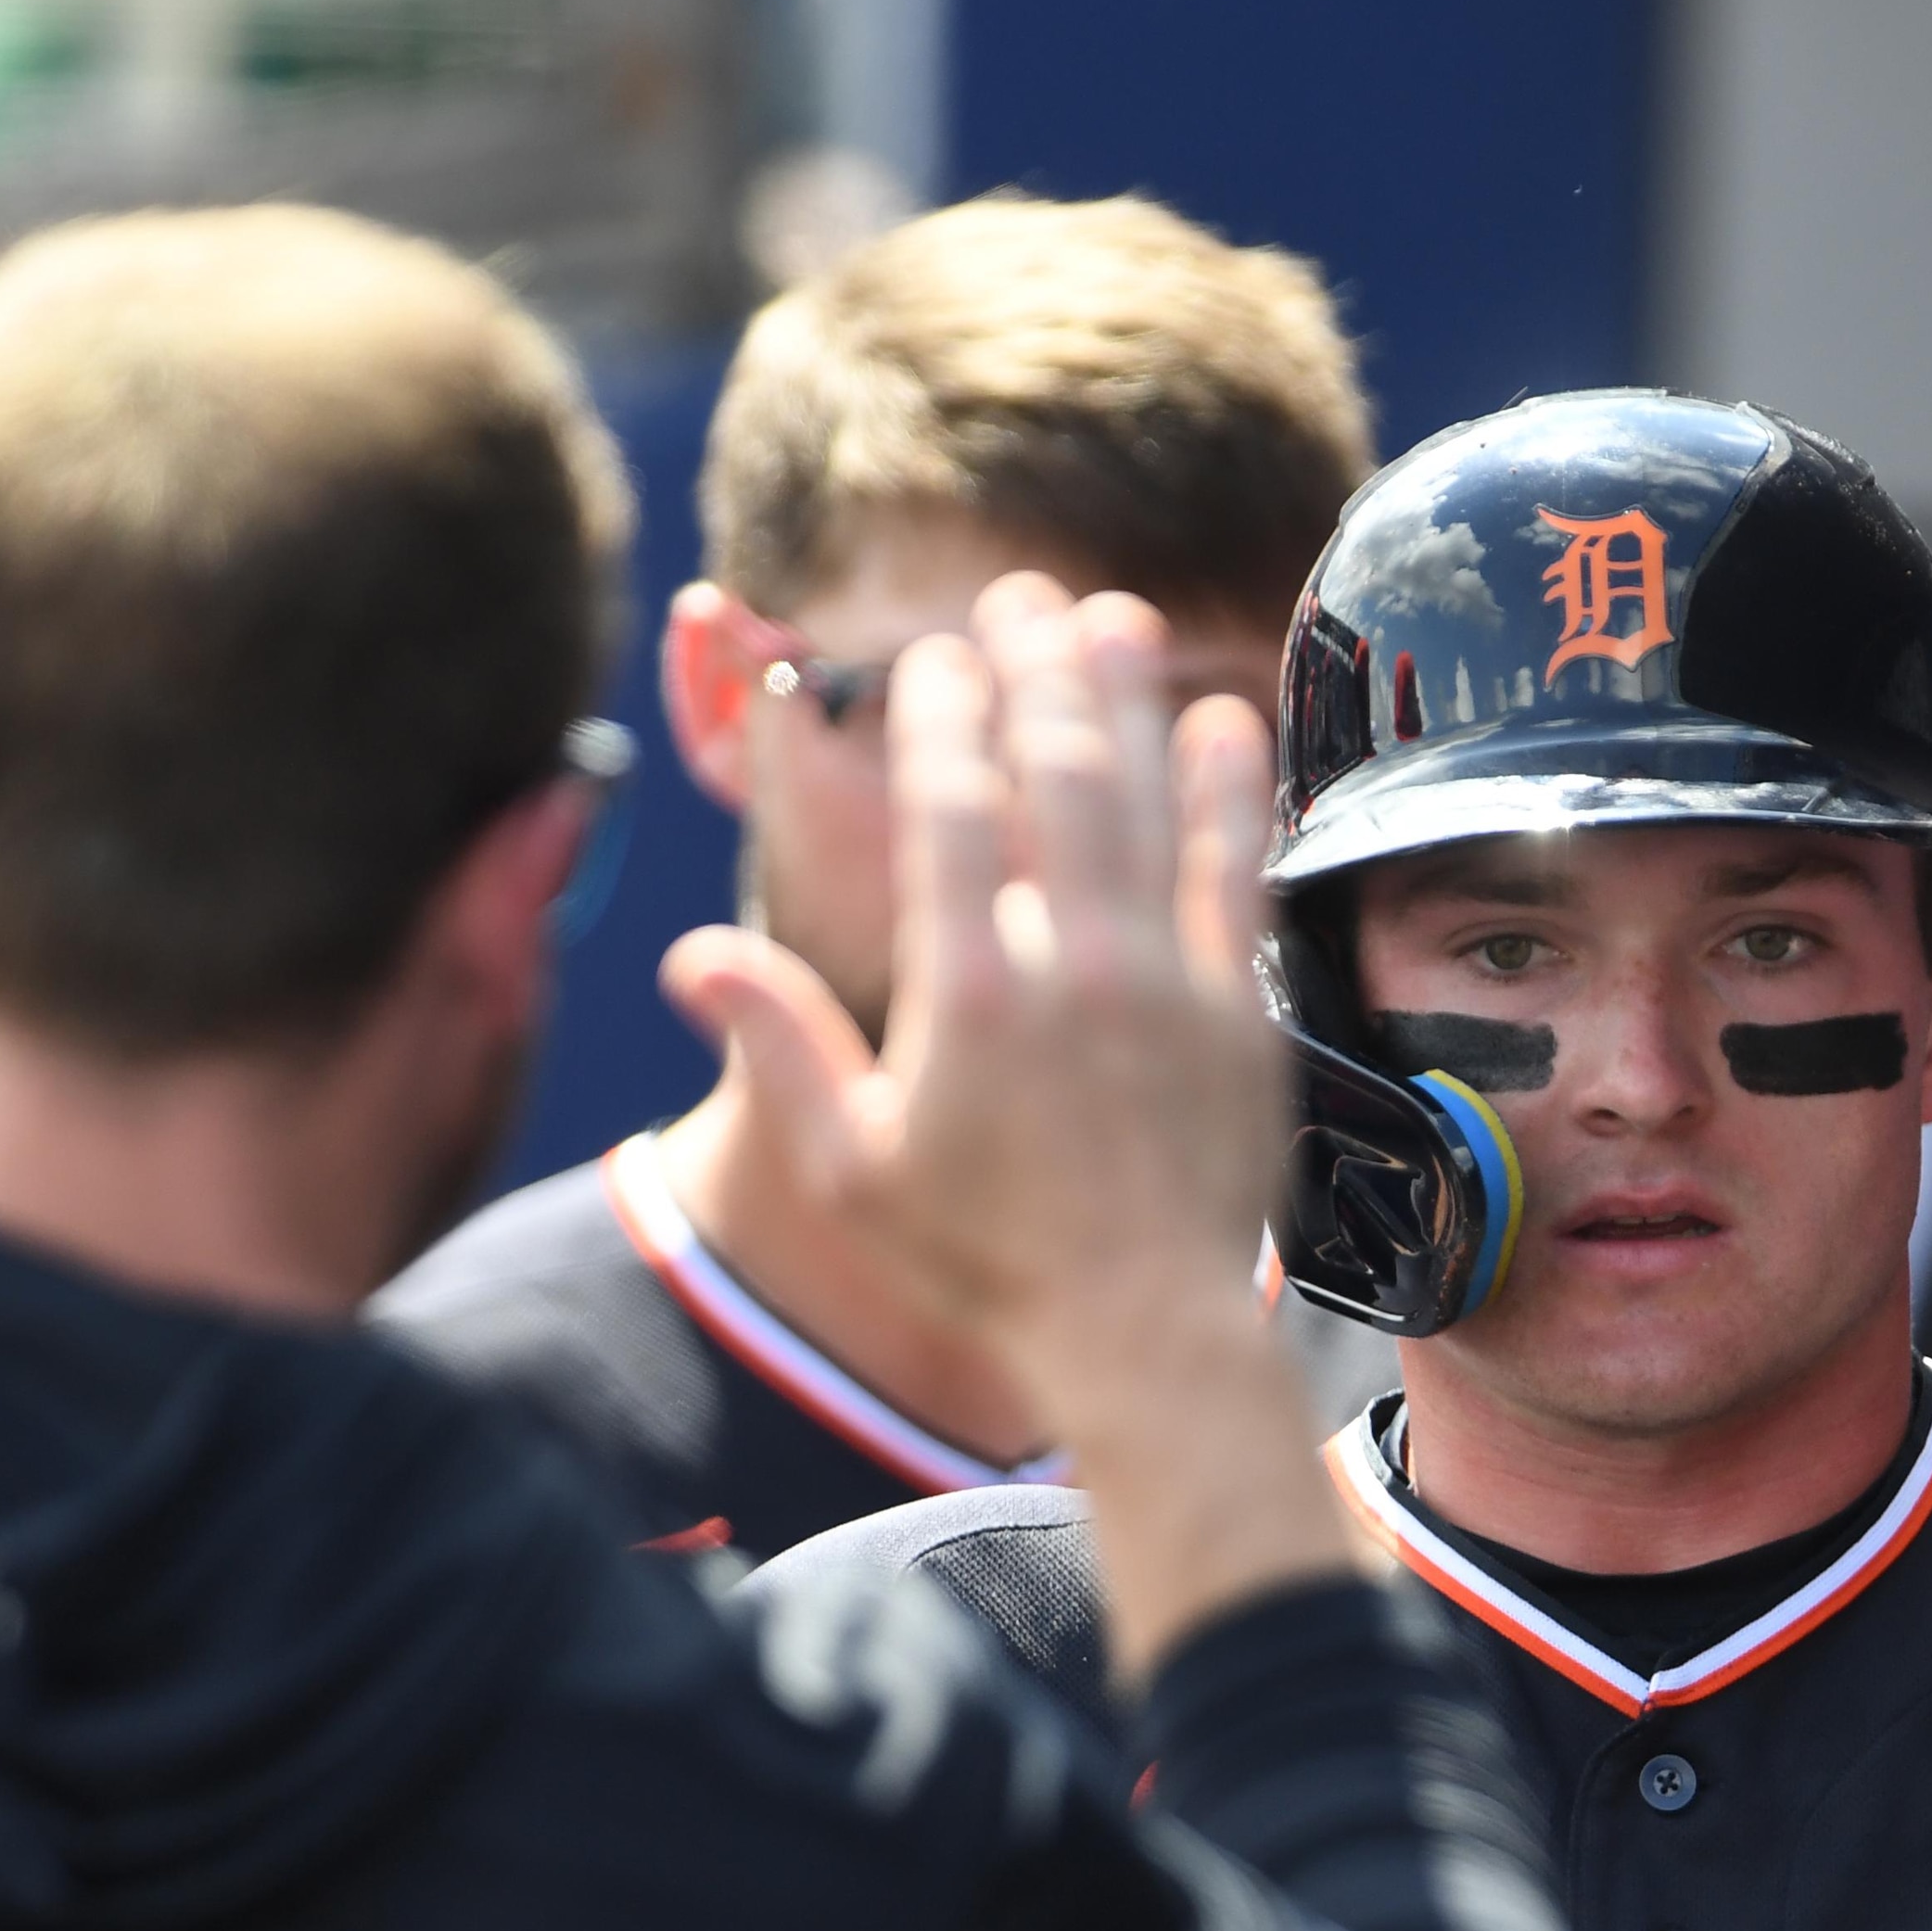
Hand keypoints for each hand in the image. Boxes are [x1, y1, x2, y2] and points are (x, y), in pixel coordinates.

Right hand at [661, 574, 1284, 1395]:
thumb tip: (689, 955)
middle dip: (1036, 669)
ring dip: (1127, 699)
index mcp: (962, 990)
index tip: (937, 656)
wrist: (1140, 1333)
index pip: (947, 807)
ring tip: (1115, 617)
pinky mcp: (1243, 1010)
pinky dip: (1227, 789)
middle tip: (1026, 597)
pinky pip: (1237, 871)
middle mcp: (1065, 963)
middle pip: (1051, 773)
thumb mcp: (850, 1167)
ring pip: (1143, 801)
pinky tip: (1222, 720)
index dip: (942, 713)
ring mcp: (1165, 979)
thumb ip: (778, 1045)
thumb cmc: (985, 1260)